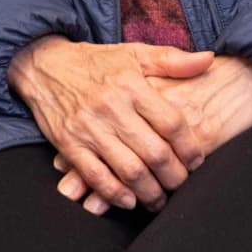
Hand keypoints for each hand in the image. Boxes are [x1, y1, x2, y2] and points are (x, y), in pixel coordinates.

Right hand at [48, 54, 251, 214]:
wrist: (42, 64)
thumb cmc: (93, 62)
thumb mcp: (132, 53)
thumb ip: (172, 59)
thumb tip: (209, 60)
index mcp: (130, 85)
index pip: (172, 123)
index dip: (191, 148)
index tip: (196, 160)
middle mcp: (111, 107)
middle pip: (155, 153)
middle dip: (176, 177)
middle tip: (181, 185)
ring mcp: (88, 128)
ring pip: (130, 171)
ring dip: (151, 193)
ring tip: (159, 198)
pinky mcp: (69, 144)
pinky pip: (97, 178)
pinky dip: (116, 195)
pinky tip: (129, 199)